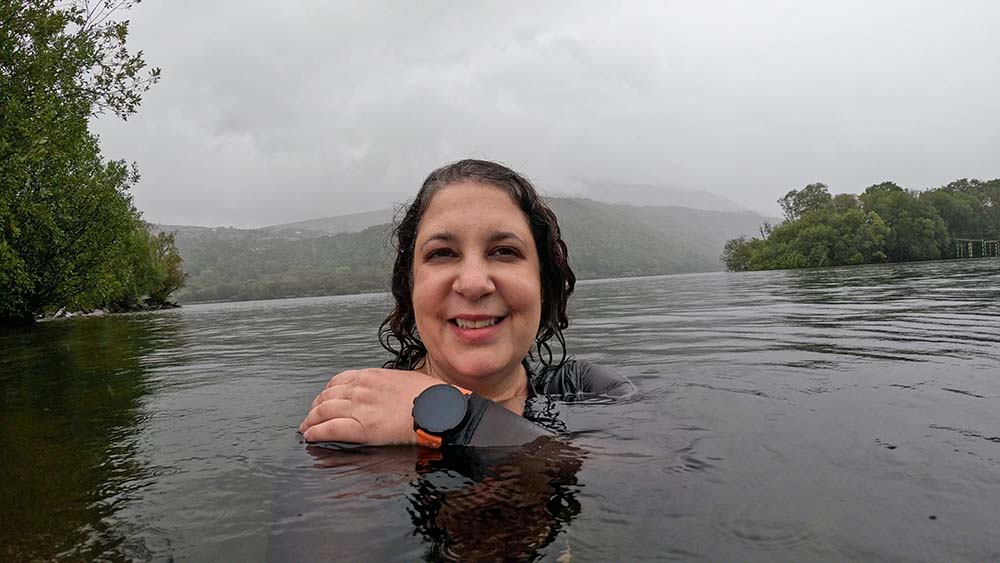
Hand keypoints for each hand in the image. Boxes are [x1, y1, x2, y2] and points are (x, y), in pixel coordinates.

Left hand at [298, 368, 442, 444]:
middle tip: (311, 416)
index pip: (339, 381)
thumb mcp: (404, 379)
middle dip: (315, 407)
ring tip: (306, 428)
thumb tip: (385, 391)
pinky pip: (330, 429)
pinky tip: (310, 436)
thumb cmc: (428, 396)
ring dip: (311, 420)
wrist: (437, 409)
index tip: (324, 399)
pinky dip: (316, 432)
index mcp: (371, 376)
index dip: (327, 392)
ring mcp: (359, 408)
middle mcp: (360, 389)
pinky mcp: (361, 428)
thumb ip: (387, 384)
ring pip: (323, 411)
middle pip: (326, 396)